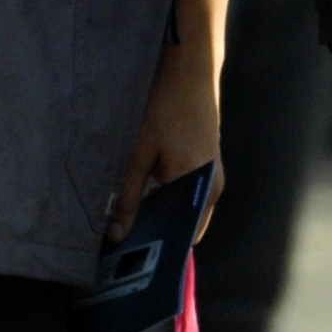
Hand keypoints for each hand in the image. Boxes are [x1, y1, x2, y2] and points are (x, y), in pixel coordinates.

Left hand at [109, 46, 221, 243]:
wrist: (191, 72)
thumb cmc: (165, 109)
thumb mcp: (140, 154)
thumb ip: (128, 196)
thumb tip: (117, 234)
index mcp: (200, 188)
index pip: (184, 238)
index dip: (158, 248)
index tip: (131, 258)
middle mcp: (213, 188)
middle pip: (186, 225)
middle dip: (157, 233)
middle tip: (124, 241)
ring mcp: (214, 176)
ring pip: (187, 209)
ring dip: (163, 214)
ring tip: (130, 221)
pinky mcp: (209, 165)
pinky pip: (190, 193)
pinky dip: (170, 198)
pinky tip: (145, 194)